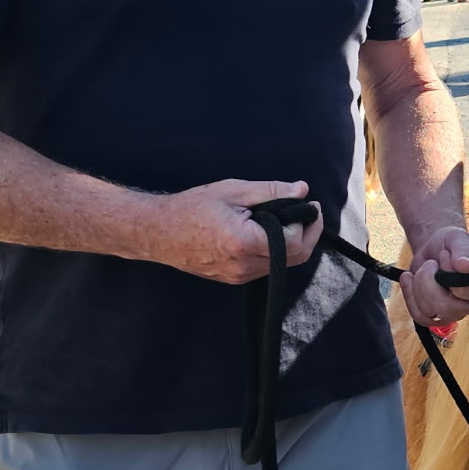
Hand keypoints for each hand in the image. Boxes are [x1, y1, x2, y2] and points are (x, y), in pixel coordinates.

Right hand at [145, 178, 322, 284]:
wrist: (159, 232)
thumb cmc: (192, 207)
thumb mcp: (233, 191)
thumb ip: (270, 192)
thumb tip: (302, 190)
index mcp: (244, 243)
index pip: (294, 242)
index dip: (307, 223)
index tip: (309, 204)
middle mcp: (244, 266)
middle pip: (295, 258)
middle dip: (307, 235)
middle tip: (309, 211)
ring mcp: (239, 276)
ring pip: (282, 264)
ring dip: (293, 242)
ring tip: (290, 218)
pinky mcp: (235, 279)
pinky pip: (266, 266)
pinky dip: (276, 250)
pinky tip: (271, 231)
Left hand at [400, 227, 468, 325]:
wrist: (437, 249)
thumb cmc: (452, 243)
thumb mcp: (459, 238)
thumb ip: (463, 250)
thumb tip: (465, 267)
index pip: (467, 291)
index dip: (449, 272)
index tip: (444, 255)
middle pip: (444, 306)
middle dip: (428, 279)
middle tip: (431, 262)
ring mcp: (456, 313)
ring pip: (429, 310)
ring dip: (419, 283)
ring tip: (425, 267)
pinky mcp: (437, 317)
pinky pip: (418, 315)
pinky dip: (409, 295)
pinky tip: (409, 278)